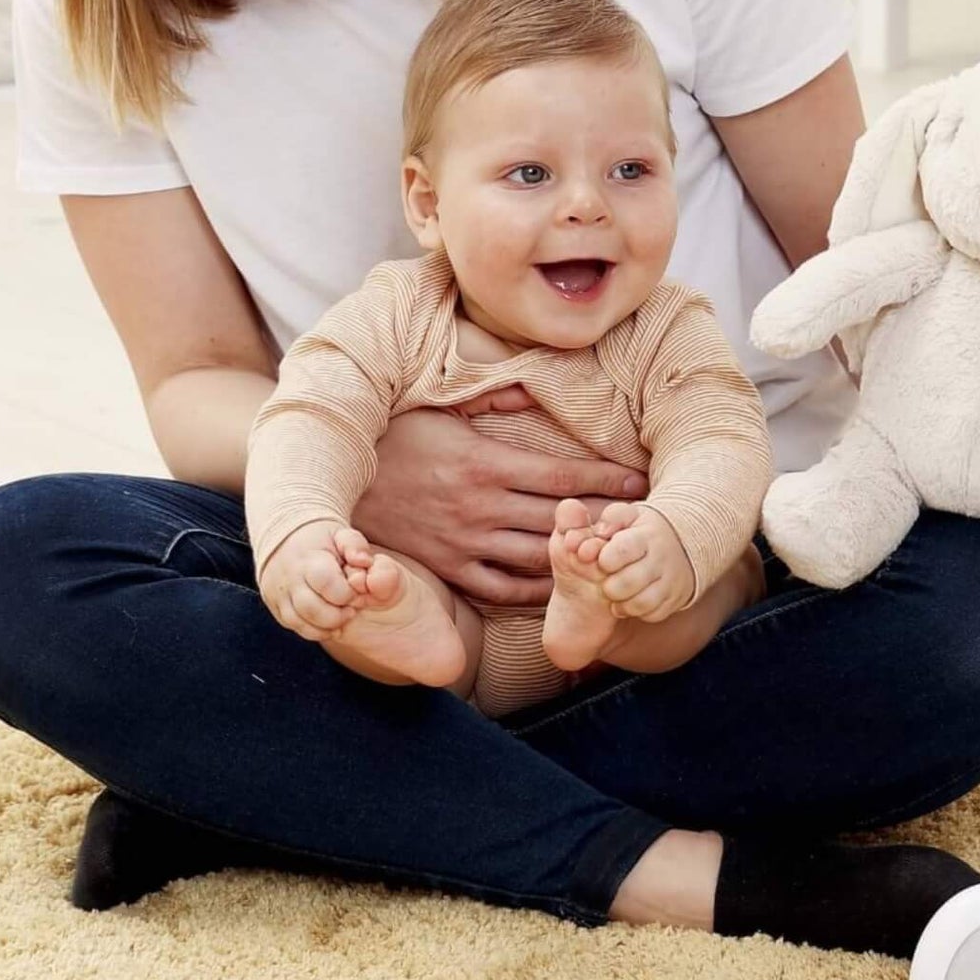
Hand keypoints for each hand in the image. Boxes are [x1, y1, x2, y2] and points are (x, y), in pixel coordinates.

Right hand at [257, 519, 354, 642]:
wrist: (284, 538)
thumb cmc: (320, 539)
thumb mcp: (341, 534)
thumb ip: (356, 545)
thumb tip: (365, 563)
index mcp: (308, 560)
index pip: (327, 585)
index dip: (347, 594)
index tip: (355, 592)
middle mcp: (289, 579)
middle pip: (313, 610)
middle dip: (338, 616)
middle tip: (351, 610)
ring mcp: (278, 594)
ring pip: (301, 623)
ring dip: (327, 627)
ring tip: (341, 617)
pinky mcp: (275, 606)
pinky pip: (293, 626)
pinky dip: (313, 630)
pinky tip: (329, 625)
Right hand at [351, 392, 648, 606]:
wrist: (337, 486)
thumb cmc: (391, 438)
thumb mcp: (438, 407)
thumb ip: (492, 397)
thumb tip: (536, 389)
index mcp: (484, 463)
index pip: (561, 476)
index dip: (605, 481)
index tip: (637, 482)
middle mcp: (480, 507)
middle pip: (559, 517)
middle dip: (605, 518)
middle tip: (642, 519)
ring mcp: (464, 543)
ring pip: (537, 557)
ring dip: (577, 554)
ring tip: (611, 552)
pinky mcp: (448, 570)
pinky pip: (501, 588)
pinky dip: (535, 591)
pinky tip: (561, 585)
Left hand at [566, 500, 696, 623]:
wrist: (682, 543)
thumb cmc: (642, 531)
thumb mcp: (627, 516)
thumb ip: (609, 519)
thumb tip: (596, 533)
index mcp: (646, 535)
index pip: (622, 551)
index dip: (605, 559)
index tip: (602, 560)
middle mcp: (661, 558)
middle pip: (628, 583)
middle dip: (609, 586)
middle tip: (606, 580)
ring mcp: (671, 581)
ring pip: (641, 603)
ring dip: (621, 603)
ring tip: (616, 594)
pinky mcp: (675, 599)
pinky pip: (653, 614)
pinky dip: (637, 612)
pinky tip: (630, 600)